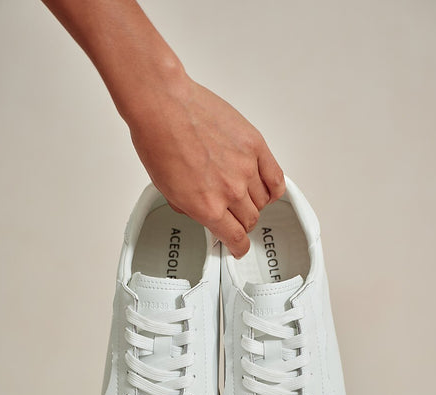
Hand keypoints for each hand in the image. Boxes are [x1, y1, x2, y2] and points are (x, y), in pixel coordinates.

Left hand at [127, 74, 284, 256]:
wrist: (163, 106)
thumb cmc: (159, 141)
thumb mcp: (168, 190)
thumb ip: (193, 209)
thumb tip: (206, 216)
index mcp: (207, 208)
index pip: (235, 238)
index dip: (238, 247)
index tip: (238, 247)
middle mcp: (230, 192)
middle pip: (250, 220)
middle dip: (242, 222)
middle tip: (236, 216)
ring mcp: (246, 168)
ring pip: (263, 201)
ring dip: (255, 204)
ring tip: (245, 196)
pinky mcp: (255, 146)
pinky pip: (276, 178)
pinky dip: (274, 189)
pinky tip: (267, 188)